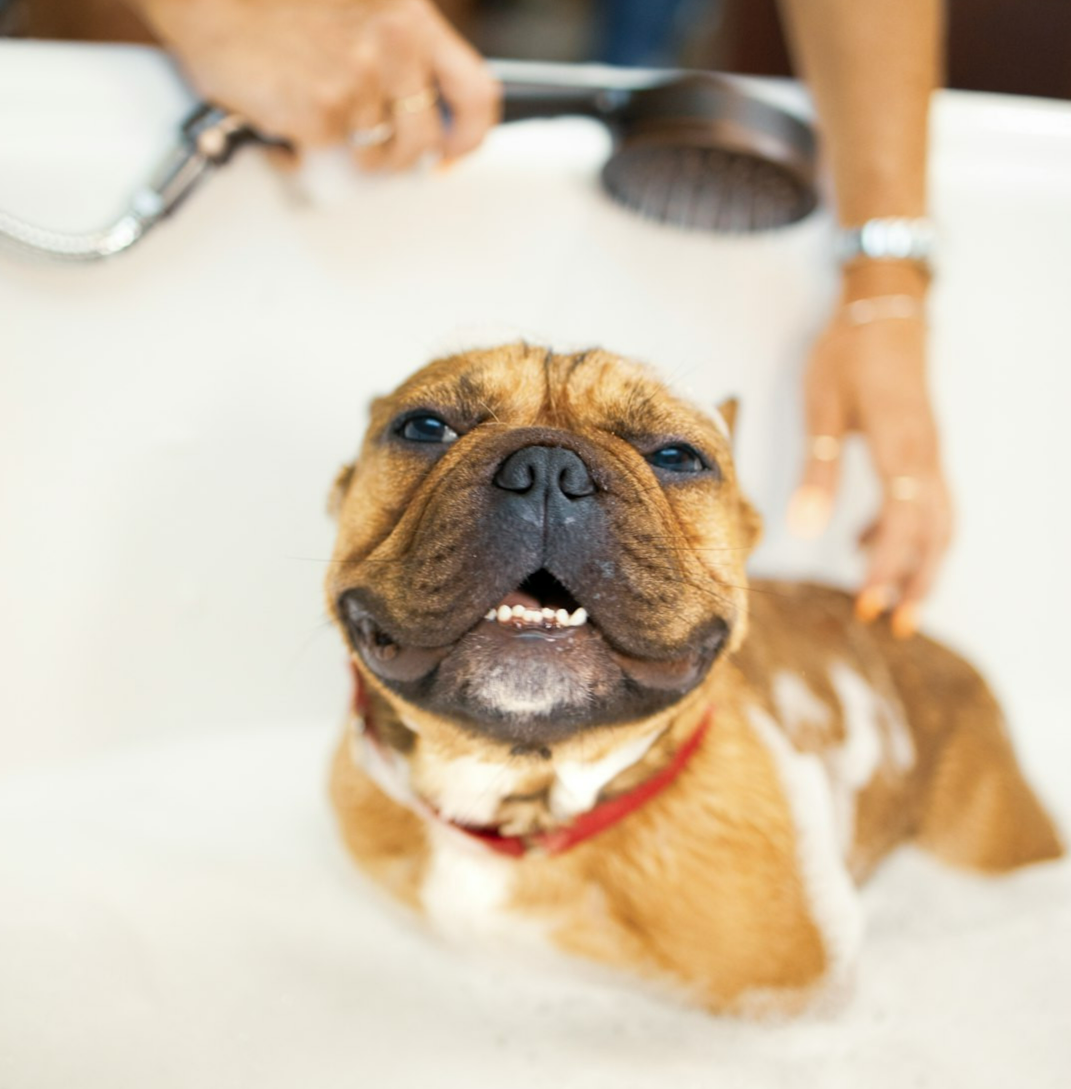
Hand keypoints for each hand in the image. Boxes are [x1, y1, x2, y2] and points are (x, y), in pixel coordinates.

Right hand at [134, 0, 500, 169]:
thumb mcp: (359, 2)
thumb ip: (394, 43)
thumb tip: (410, 96)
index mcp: (411, 18)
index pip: (475, 95)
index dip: (466, 137)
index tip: (451, 151)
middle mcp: (393, 51)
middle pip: (423, 139)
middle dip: (400, 156)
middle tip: (375, 153)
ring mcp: (357, 86)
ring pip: (371, 152)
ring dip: (346, 150)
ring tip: (314, 117)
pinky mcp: (318, 114)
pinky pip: (321, 155)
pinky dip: (298, 147)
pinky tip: (278, 111)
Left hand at [788, 273, 952, 636]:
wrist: (886, 305)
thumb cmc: (850, 350)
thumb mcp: (822, 405)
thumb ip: (817, 468)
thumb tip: (802, 527)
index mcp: (901, 449)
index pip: (903, 525)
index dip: (888, 570)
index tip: (868, 606)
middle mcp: (926, 457)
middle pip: (934, 534)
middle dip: (917, 581)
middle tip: (897, 624)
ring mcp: (930, 452)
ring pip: (938, 522)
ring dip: (920, 564)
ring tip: (895, 602)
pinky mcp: (923, 447)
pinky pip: (926, 501)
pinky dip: (906, 531)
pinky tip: (865, 544)